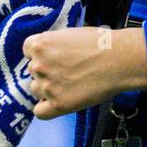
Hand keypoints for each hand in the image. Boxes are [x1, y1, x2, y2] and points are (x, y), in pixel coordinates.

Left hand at [22, 27, 146, 119]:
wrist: (118, 61)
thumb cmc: (101, 43)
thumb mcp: (70, 34)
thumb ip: (54, 43)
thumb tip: (50, 51)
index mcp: (39, 44)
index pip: (27, 50)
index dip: (40, 54)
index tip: (53, 56)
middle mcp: (38, 65)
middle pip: (32, 71)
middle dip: (46, 71)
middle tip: (66, 71)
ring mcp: (47, 86)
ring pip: (36, 90)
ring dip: (47, 89)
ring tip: (68, 85)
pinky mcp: (58, 105)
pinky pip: (40, 112)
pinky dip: (47, 109)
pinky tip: (58, 103)